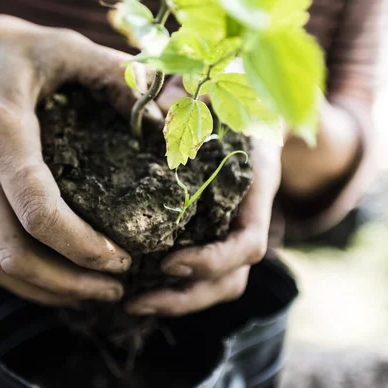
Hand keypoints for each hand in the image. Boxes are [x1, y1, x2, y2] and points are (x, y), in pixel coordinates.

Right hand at [0, 2, 137, 306]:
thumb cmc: (0, 49)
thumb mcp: (59, 45)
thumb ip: (113, 73)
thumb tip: (162, 115)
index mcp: (3, 133)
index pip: (36, 209)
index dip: (81, 244)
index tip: (122, 258)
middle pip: (16, 254)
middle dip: (71, 282)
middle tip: (119, 285)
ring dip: (48, 291)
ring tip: (97, 293)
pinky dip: (26, 283)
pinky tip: (62, 282)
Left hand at [126, 79, 281, 316]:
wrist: (245, 96)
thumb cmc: (226, 88)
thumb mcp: (210, 86)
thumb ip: (185, 100)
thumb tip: (155, 121)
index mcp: (257, 183)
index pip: (250, 243)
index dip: (213, 261)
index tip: (167, 263)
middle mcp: (249, 213)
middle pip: (233, 278)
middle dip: (187, 297)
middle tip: (134, 300)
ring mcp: (231, 225)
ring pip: (219, 283)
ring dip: (177, 300)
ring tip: (130, 301)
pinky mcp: (211, 229)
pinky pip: (201, 270)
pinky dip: (173, 284)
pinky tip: (134, 283)